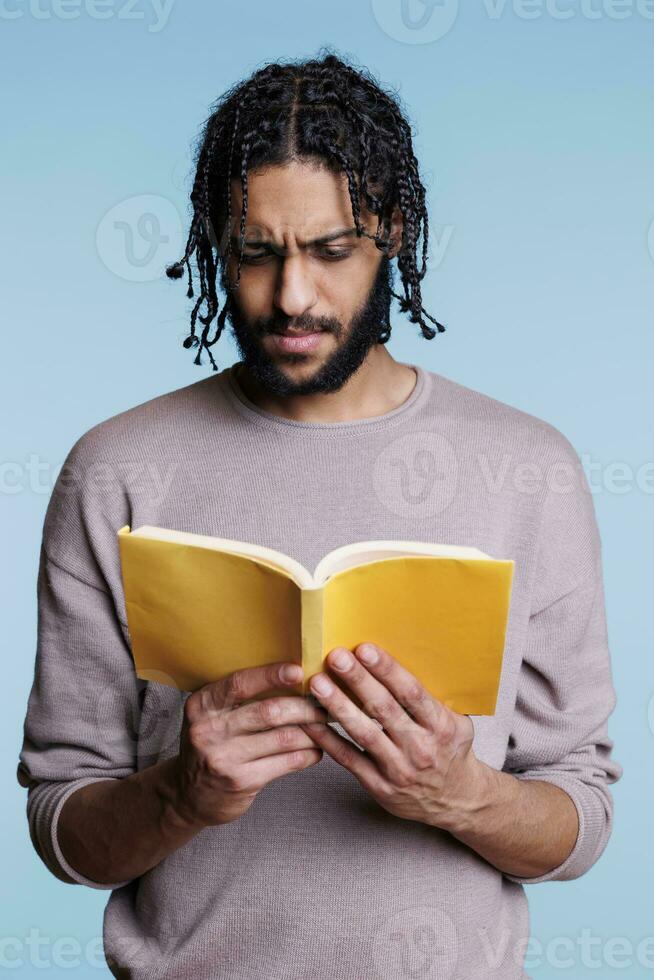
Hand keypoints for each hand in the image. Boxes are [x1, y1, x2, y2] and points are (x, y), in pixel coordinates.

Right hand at [174, 662, 327, 828]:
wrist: (187, 795)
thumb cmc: (210, 745)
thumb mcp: (210, 716)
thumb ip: (238, 698)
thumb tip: (291, 675)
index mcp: (202, 705)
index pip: (240, 684)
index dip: (271, 675)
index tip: (299, 670)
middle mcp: (209, 730)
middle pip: (269, 712)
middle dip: (304, 706)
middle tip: (326, 702)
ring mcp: (224, 758)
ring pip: (283, 738)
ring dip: (312, 731)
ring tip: (326, 724)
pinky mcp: (241, 782)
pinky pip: (286, 763)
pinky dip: (307, 754)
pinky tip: (317, 750)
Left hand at [299, 643, 481, 829]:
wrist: (456, 800)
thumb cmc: (450, 751)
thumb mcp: (456, 722)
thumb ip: (431, 697)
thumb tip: (403, 657)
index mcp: (441, 726)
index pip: (411, 693)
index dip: (387, 670)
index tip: (364, 649)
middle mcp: (421, 748)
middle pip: (384, 709)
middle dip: (358, 680)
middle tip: (335, 657)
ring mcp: (399, 770)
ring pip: (364, 733)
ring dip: (338, 706)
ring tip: (317, 684)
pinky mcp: (380, 787)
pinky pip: (349, 760)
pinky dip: (328, 740)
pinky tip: (311, 722)